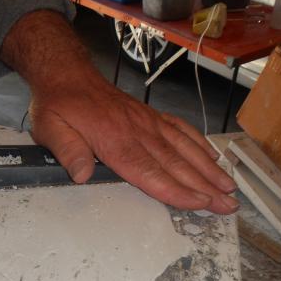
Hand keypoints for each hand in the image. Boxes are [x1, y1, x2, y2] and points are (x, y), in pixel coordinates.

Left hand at [0, 11, 237, 213]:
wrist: (67, 75)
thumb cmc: (59, 105)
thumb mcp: (50, 128)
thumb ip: (67, 151)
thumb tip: (82, 175)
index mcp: (115, 141)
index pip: (150, 171)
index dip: (176, 190)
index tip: (201, 203)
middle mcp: (138, 132)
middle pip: (176, 164)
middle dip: (205, 187)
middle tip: (229, 205)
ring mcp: (148, 123)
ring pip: (184, 148)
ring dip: (209, 169)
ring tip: (230, 186)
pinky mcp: (150, 116)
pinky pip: (180, 129)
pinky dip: (199, 144)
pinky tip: (213, 157)